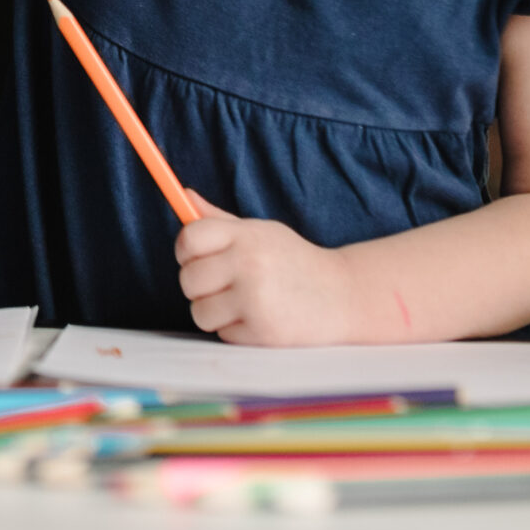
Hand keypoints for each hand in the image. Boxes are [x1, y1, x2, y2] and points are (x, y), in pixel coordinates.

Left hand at [174, 195, 358, 345]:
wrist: (344, 296)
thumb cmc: (294, 261)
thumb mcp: (262, 232)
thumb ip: (220, 220)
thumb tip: (185, 196)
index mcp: (247, 236)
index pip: (190, 238)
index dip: (185, 250)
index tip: (194, 258)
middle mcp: (249, 264)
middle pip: (188, 279)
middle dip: (199, 286)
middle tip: (223, 284)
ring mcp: (256, 300)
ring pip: (200, 312)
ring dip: (215, 312)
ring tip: (243, 303)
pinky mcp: (263, 332)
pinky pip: (223, 334)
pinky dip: (237, 330)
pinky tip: (261, 318)